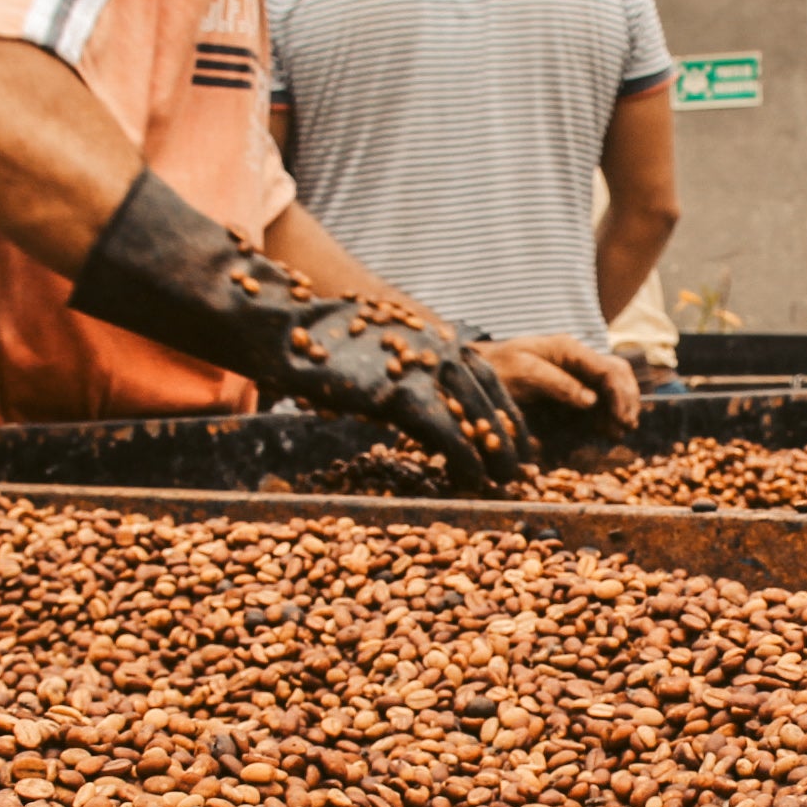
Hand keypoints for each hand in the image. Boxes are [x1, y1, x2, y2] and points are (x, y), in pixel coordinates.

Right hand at [66, 171, 535, 492]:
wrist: (281, 322)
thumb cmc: (317, 340)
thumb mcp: (370, 353)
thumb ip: (398, 373)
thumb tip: (403, 397)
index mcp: (434, 337)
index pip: (489, 378)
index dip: (506, 412)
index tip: (518, 442)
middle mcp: (440, 348)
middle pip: (495, 399)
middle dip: (513, 438)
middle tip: (526, 471)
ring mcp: (426, 369)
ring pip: (481, 420)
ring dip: (499, 456)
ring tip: (509, 484)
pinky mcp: (404, 393)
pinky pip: (449, 435)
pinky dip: (467, 462)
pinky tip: (476, 483)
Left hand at [479, 335, 638, 424]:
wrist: (478, 370)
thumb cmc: (497, 368)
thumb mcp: (524, 373)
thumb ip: (559, 384)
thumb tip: (590, 401)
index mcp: (569, 349)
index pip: (608, 369)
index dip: (620, 395)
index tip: (622, 419)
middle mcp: (577, 358)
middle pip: (617, 374)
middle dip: (627, 399)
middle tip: (627, 426)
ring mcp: (574, 372)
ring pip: (611, 385)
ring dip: (621, 407)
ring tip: (620, 430)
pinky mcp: (569, 387)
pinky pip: (598, 397)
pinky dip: (607, 412)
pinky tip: (608, 428)